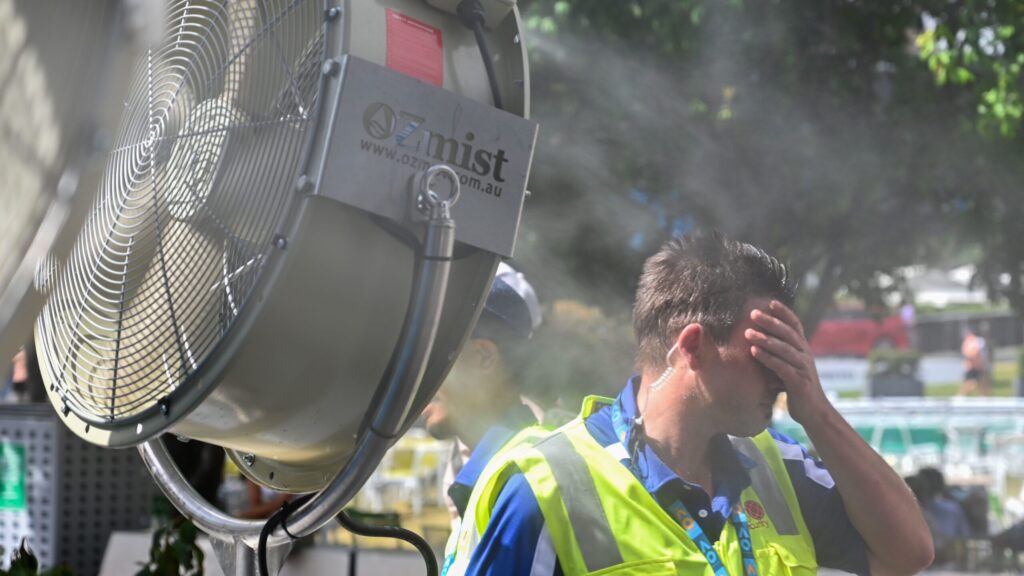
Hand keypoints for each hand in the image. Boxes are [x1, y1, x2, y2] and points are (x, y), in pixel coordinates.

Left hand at [744, 301, 830, 425]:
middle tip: (753, 313)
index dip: (784, 313)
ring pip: (784, 349)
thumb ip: (781, 353)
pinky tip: (753, 351)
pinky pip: (781, 366)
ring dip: (765, 339)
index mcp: (803, 349)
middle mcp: (805, 355)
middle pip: (788, 333)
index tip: (770, 301)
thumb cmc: (797, 387)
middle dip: (770, 322)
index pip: (795, 325)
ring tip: (747, 333)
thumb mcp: (791, 366)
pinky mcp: (798, 382)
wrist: (814, 412)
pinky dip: (767, 358)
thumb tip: (762, 339)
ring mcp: (803, 368)